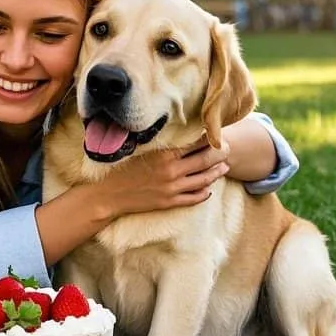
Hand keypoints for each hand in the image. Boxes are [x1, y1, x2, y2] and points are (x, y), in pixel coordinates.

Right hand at [98, 135, 230, 218]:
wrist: (108, 195)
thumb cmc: (121, 168)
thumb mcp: (141, 150)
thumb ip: (161, 144)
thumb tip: (180, 134)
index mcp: (165, 155)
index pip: (195, 144)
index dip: (209, 138)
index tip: (216, 134)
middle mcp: (172, 172)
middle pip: (205, 161)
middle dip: (220, 154)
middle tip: (228, 149)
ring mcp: (172, 189)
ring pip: (204, 180)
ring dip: (217, 173)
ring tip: (224, 167)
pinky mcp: (169, 202)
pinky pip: (193, 198)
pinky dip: (204, 193)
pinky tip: (209, 189)